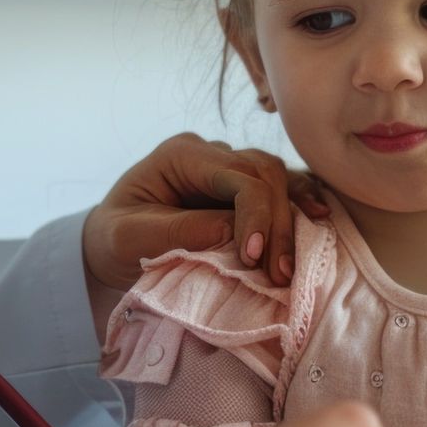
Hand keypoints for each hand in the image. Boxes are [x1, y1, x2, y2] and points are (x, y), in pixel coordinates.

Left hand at [85, 133, 328, 290]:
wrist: (108, 245)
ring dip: (290, 217)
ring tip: (292, 262)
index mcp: (180, 155)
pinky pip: (279, 186)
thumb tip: (231, 232)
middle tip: (278, 272)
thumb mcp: (128, 239)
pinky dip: (298, 200)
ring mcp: (227, 167)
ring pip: (277, 176)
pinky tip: (318, 216)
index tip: (254, 258)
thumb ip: (175, 231)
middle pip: (263, 173)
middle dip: (276, 222)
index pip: (236, 176)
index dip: (254, 214)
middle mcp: (209, 154)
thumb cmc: (113, 240)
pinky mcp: (240, 187)